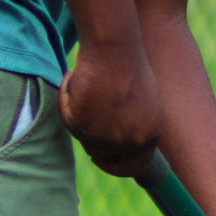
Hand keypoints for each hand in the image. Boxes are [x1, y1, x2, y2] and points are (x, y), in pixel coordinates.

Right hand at [55, 38, 161, 176]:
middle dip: (92, 141)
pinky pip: (66, 116)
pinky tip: (75, 78)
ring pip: (82, 136)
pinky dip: (66, 96)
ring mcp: (105, 137)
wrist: (115, 49)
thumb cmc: (129, 65)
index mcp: (149, 136)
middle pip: (102, 153)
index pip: (134, 166)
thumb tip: (116, 137)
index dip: (116, 166)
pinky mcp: (81, 126)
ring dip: (80, 114)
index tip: (102, 159)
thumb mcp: (144, 102)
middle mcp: (128, 142)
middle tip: (83, 124)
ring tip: (86, 86)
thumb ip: (135, 125)